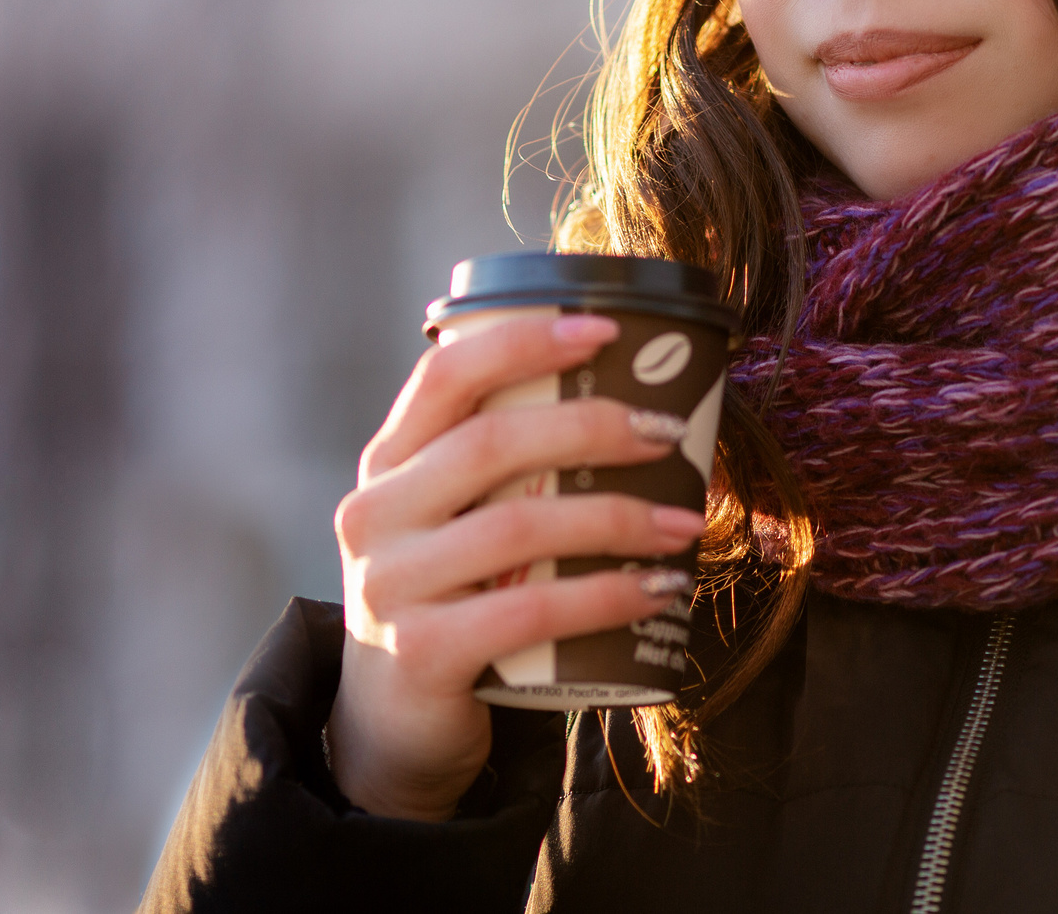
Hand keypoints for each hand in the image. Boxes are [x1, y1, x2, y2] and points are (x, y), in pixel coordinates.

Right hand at [326, 311, 701, 820]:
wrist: (393, 725)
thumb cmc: (450, 600)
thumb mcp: (452, 521)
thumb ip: (503, 469)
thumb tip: (636, 407)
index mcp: (387, 463)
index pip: (445, 375)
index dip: (525, 342)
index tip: (606, 331)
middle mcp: (375, 514)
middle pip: (490, 444)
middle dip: (591, 428)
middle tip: (667, 433)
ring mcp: (390, 585)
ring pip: (516, 526)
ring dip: (615, 518)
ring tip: (682, 524)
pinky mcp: (422, 653)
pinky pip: (530, 611)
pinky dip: (605, 595)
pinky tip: (655, 590)